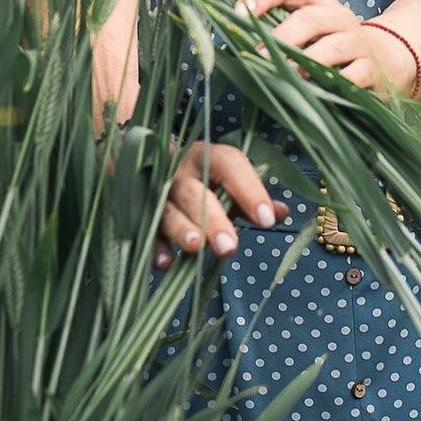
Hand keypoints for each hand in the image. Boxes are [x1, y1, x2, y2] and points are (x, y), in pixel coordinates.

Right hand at [154, 139, 282, 271]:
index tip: (266, 219)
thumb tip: (281, 213)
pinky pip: (146, 230)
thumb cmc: (200, 177)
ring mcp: (156, 191)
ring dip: (181, 230)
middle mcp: (179, 171)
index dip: (249, 190)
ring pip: (167, 210)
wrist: (146, 157)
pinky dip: (155, 247)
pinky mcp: (139, 212)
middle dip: (212, 220)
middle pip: (195, 193)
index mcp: (206, 157)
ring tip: (196, 247)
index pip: (230, 165)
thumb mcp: (227, 181)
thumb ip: (252, 197)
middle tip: (229, 247)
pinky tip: (165, 263)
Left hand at [236, 0, 419, 95]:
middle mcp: (338, 16)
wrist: (384, 60)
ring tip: (288, 76)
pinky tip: (321, 92)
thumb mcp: (306, 31)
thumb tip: (233, 44)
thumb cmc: (329, 45)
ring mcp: (357, 42)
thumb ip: (275, 31)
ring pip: (332, 47)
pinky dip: (338, 82)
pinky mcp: (371, 70)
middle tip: (258, 55)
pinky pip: (356, 74)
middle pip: (310, 18)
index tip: (238, 10)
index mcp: (317, 1)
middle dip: (282, 37)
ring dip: (307, 62)